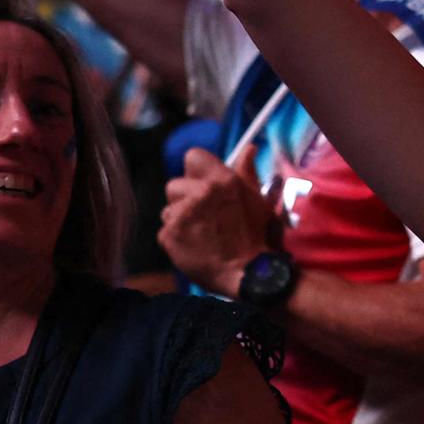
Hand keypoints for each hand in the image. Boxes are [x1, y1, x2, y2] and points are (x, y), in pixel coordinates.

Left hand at [160, 146, 280, 296]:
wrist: (250, 274)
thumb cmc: (257, 237)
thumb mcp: (257, 200)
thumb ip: (247, 172)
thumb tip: (249, 148)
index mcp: (223, 180)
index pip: (193, 156)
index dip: (196, 171)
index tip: (203, 184)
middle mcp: (201, 193)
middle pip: (174, 185)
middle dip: (184, 199)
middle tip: (203, 216)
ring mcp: (182, 214)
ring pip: (168, 210)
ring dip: (179, 220)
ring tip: (199, 235)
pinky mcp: (169, 235)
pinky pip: (165, 231)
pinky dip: (176, 240)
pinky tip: (193, 248)